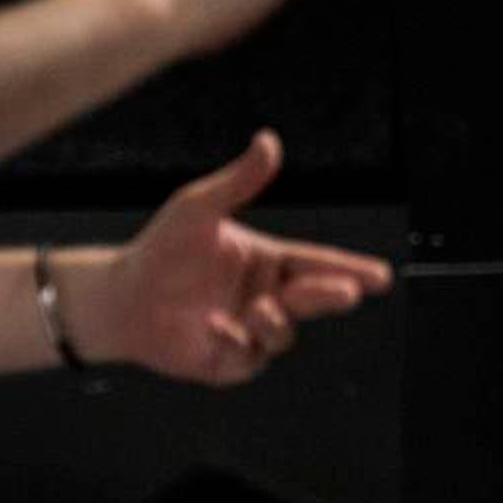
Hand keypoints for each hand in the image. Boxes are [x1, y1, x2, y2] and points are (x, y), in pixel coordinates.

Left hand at [73, 130, 393, 384]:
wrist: (120, 297)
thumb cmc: (161, 248)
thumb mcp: (198, 207)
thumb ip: (239, 181)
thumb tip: (269, 141)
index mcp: (270, 262)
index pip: (318, 263)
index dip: (351, 269)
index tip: (382, 276)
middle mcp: (269, 298)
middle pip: (313, 299)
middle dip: (333, 296)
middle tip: (347, 292)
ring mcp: (253, 332)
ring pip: (284, 333)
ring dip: (276, 321)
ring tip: (260, 309)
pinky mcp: (231, 362)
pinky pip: (248, 356)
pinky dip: (237, 340)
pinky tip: (215, 324)